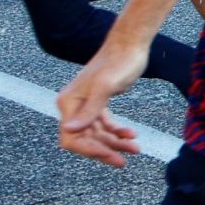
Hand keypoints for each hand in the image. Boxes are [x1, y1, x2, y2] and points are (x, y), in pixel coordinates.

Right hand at [55, 35, 158, 168]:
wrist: (131, 44)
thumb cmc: (119, 63)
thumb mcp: (105, 87)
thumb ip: (89, 110)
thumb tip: (69, 130)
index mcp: (69, 103)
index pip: (71, 138)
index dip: (89, 151)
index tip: (110, 157)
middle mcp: (73, 106)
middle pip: (85, 139)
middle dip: (105, 150)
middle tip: (124, 160)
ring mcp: (85, 105)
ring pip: (97, 133)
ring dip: (114, 142)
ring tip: (136, 148)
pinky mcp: (98, 102)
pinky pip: (104, 124)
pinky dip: (116, 131)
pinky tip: (131, 134)